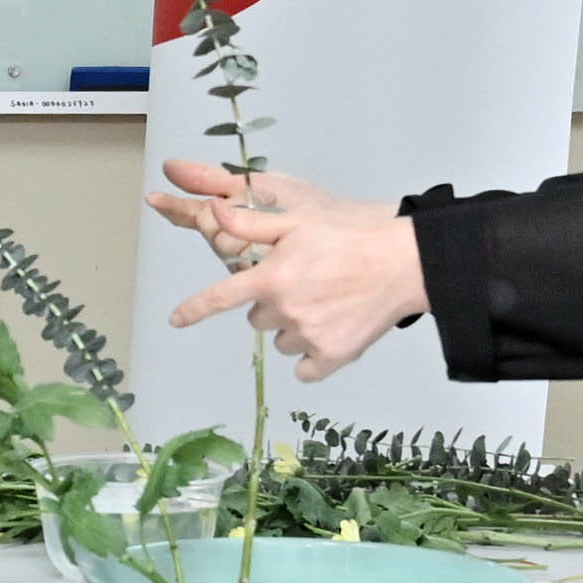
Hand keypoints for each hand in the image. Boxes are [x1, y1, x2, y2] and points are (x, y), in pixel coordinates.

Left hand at [156, 156, 424, 379]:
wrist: (405, 262)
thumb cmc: (352, 235)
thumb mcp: (298, 219)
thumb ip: (251, 223)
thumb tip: (212, 214)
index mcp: (271, 277)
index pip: (219, 298)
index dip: (194, 310)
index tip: (176, 320)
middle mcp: (284, 311)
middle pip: (256, 319)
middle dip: (271, 304)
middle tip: (303, 284)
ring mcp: (308, 337)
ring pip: (281, 341)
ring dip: (292, 327)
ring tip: (324, 302)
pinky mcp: (332, 356)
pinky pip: (305, 367)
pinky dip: (312, 354)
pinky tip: (330, 330)